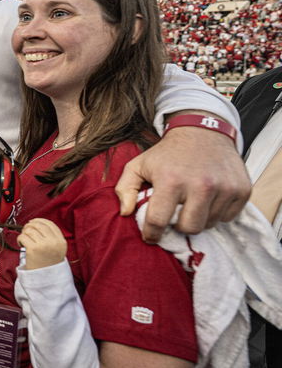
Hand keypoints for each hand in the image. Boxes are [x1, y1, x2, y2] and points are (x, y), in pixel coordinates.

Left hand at [17, 218, 66, 268]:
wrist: (45, 279)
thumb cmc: (48, 263)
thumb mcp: (57, 249)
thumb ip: (51, 236)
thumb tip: (36, 222)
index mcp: (61, 241)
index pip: (50, 224)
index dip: (39, 221)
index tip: (33, 222)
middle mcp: (54, 242)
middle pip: (38, 225)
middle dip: (29, 225)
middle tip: (26, 231)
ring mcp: (43, 245)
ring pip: (29, 229)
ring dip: (24, 233)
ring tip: (24, 240)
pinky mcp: (33, 249)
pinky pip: (22, 237)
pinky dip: (19, 239)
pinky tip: (21, 244)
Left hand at [116, 124, 249, 240]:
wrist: (203, 131)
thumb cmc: (167, 153)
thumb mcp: (138, 165)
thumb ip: (125, 188)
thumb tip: (126, 213)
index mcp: (171, 180)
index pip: (159, 221)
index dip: (152, 233)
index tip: (150, 236)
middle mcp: (200, 185)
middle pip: (189, 228)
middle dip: (178, 225)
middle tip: (176, 214)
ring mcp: (224, 187)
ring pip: (209, 224)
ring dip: (199, 218)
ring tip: (192, 202)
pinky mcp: (242, 189)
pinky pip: (228, 217)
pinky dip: (217, 212)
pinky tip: (209, 198)